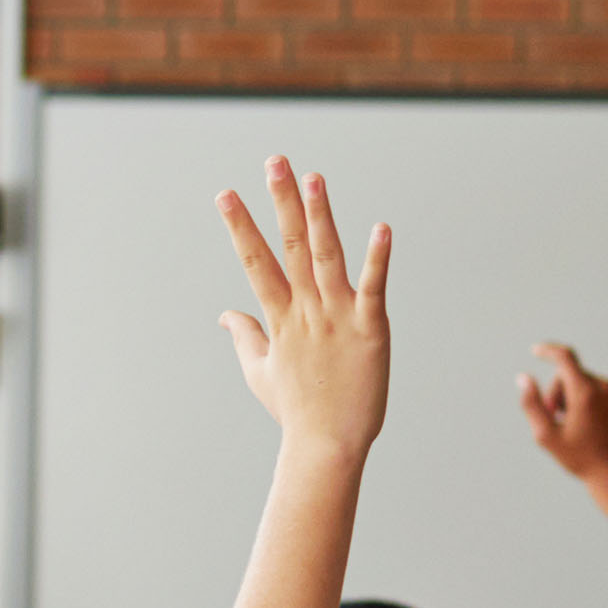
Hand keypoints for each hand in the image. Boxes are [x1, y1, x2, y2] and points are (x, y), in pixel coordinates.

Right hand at [217, 157, 390, 455]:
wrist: (327, 444)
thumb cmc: (296, 411)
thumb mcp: (260, 372)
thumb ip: (245, 336)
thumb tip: (226, 314)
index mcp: (280, 319)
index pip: (256, 263)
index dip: (241, 227)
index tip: (226, 194)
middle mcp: (306, 311)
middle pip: (289, 247)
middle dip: (281, 202)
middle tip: (274, 163)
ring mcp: (338, 317)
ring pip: (326, 257)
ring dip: (320, 215)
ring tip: (314, 177)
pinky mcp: (370, 328)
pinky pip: (374, 286)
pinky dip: (377, 257)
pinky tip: (381, 227)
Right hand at [517, 344, 607, 489]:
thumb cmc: (579, 458)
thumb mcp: (547, 436)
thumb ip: (532, 404)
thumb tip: (523, 377)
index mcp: (585, 394)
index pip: (565, 358)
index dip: (548, 351)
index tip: (536, 350)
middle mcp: (607, 387)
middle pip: (573, 375)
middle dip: (560, 391)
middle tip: (556, 417)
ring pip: (589, 382)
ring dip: (578, 397)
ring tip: (578, 424)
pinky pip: (606, 389)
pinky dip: (596, 400)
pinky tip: (596, 423)